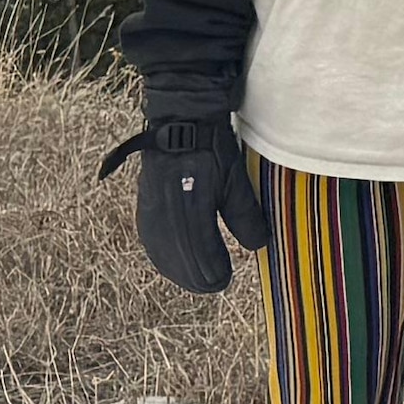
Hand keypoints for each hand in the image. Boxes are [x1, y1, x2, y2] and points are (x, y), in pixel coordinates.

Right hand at [105, 113, 270, 295]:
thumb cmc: (210, 149)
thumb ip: (245, 216)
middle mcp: (165, 221)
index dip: (214, 275)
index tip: (226, 278)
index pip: (201, 261)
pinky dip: (165, 257)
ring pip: (163, 257)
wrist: (179, 121)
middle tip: (216, 282)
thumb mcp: (234, 181)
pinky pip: (152, 243)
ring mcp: (151, 215)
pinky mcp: (144, 208)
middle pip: (180, 265)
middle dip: (198, 278)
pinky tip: (174, 261)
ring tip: (198, 278)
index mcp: (189, 216)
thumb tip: (258, 245)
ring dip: (180, 271)